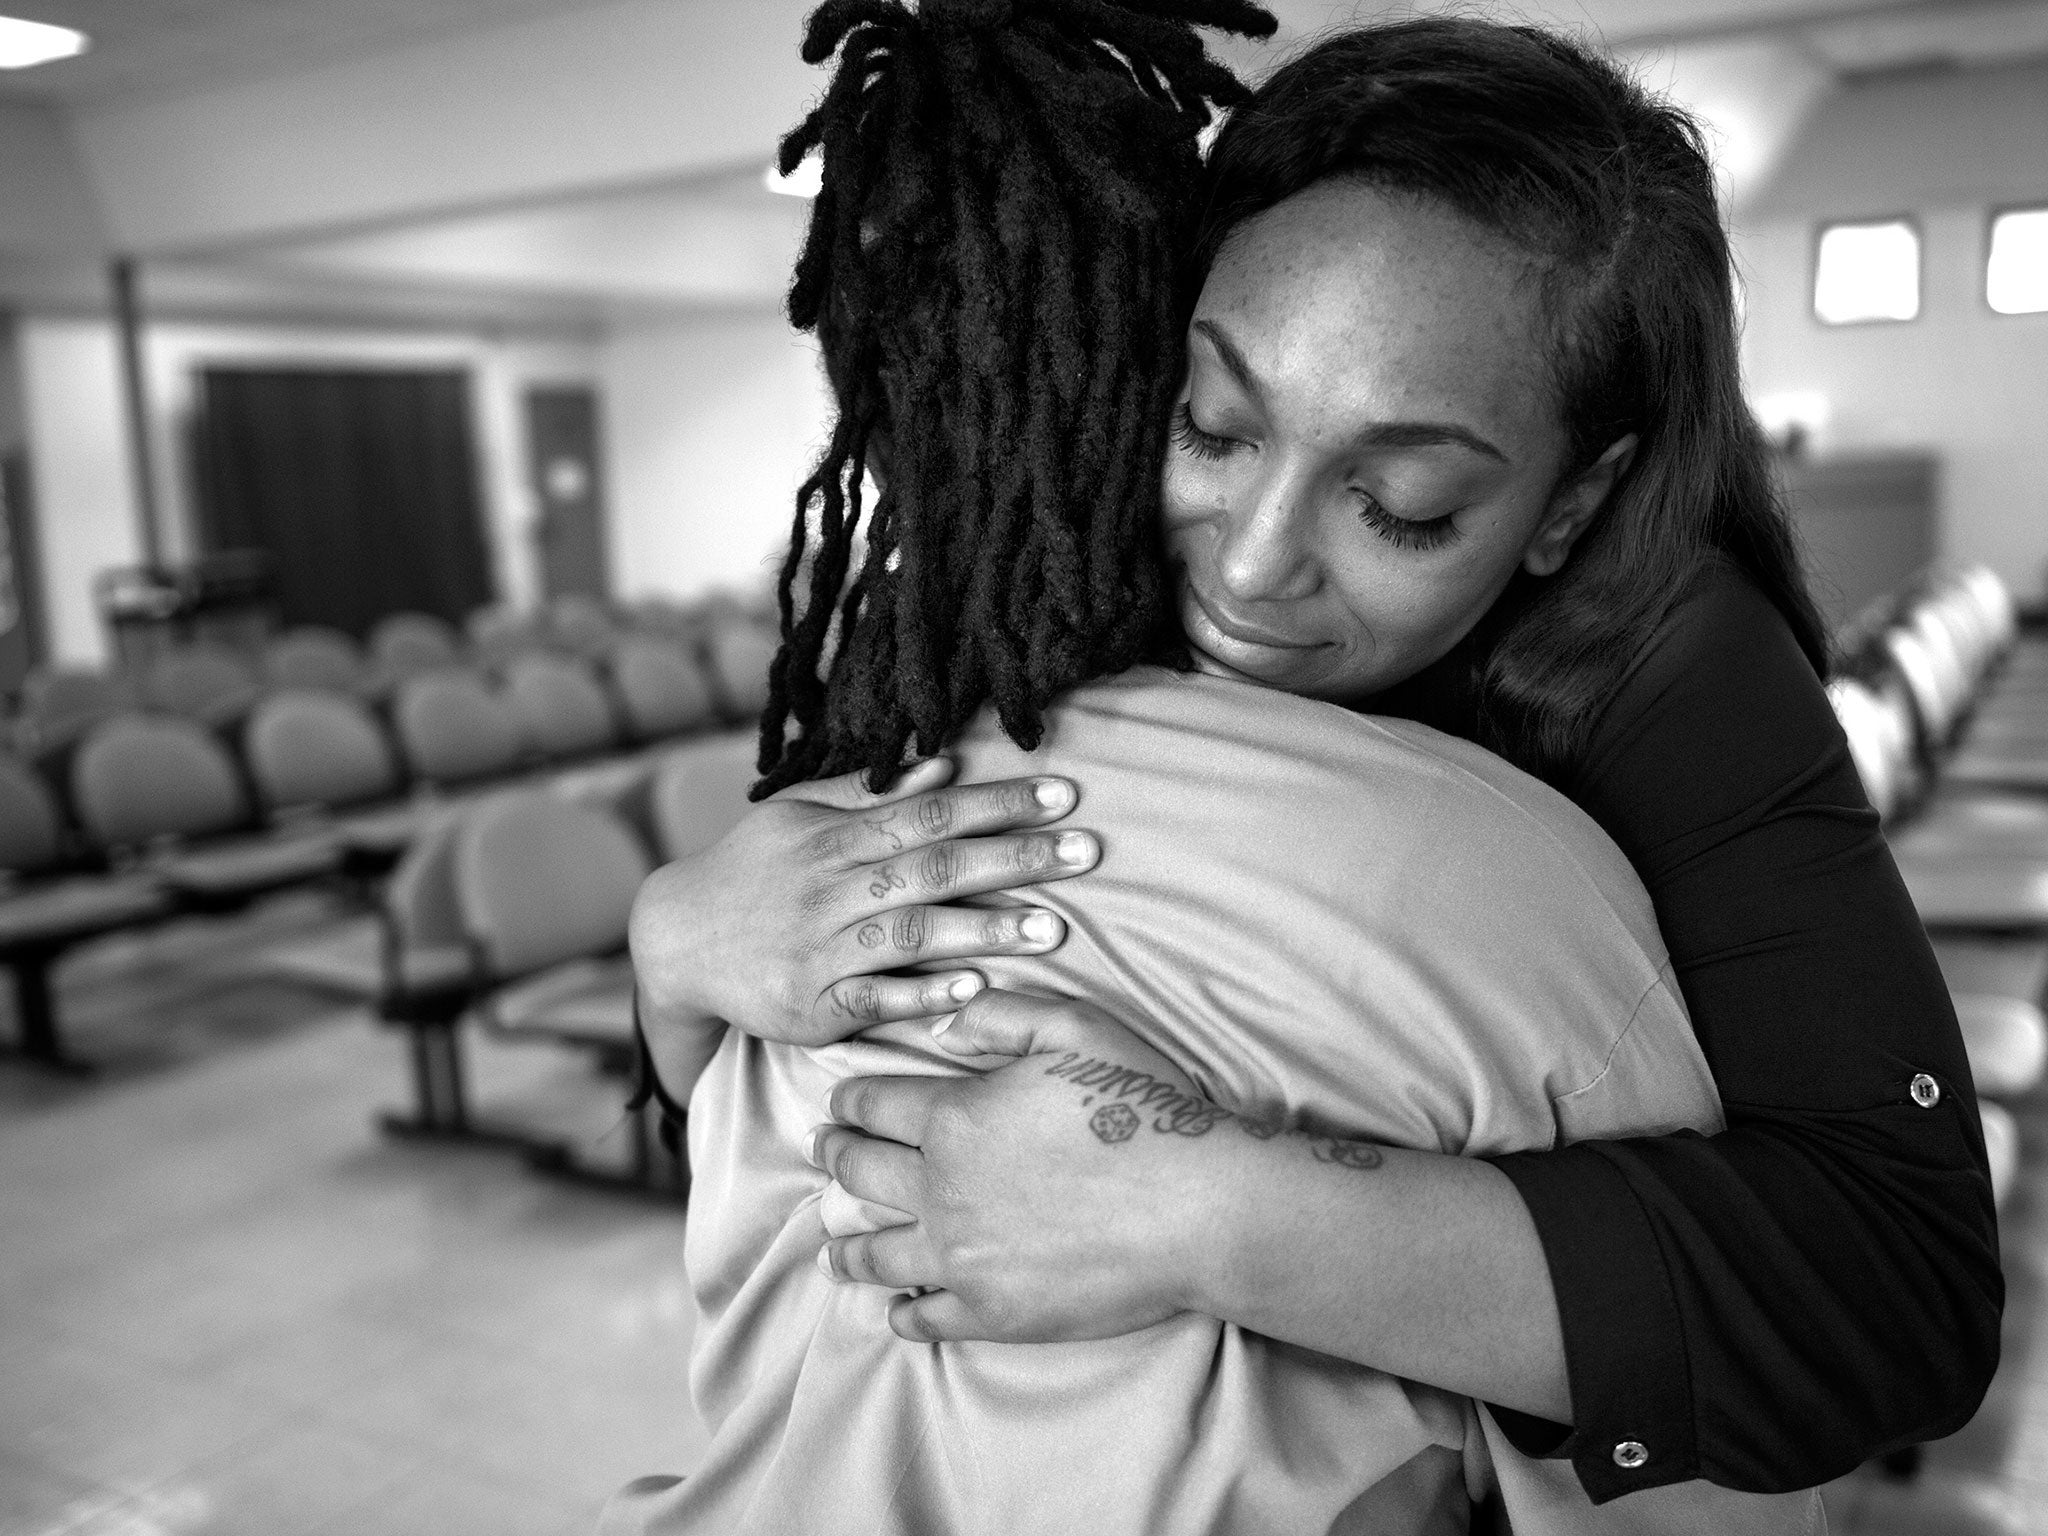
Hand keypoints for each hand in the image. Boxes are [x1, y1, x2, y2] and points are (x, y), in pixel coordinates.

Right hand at [629, 758, 1100, 1048]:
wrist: (674, 940)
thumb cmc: (753, 872)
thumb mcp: (800, 817)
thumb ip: (872, 796)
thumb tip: (947, 764)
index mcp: (836, 836)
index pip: (932, 812)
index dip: (1000, 802)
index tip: (1064, 794)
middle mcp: (831, 887)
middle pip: (935, 867)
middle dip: (1015, 858)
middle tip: (1087, 852)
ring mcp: (821, 948)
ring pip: (912, 933)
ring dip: (985, 929)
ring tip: (1053, 928)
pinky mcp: (811, 1006)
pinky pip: (874, 999)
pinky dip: (924, 992)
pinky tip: (975, 986)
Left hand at [807, 990, 1220, 1343]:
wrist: (1196, 1208)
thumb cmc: (1143, 1108)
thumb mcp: (1076, 1026)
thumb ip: (1000, 1016)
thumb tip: (945, 1028)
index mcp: (953, 1117)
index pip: (873, 1105)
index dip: (850, 1101)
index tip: (840, 1105)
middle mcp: (940, 1190)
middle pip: (861, 1174)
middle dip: (836, 1158)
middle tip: (825, 1153)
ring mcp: (961, 1258)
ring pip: (877, 1252)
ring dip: (847, 1245)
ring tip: (834, 1246)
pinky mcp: (992, 1311)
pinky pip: (924, 1316)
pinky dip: (901, 1312)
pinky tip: (897, 1309)